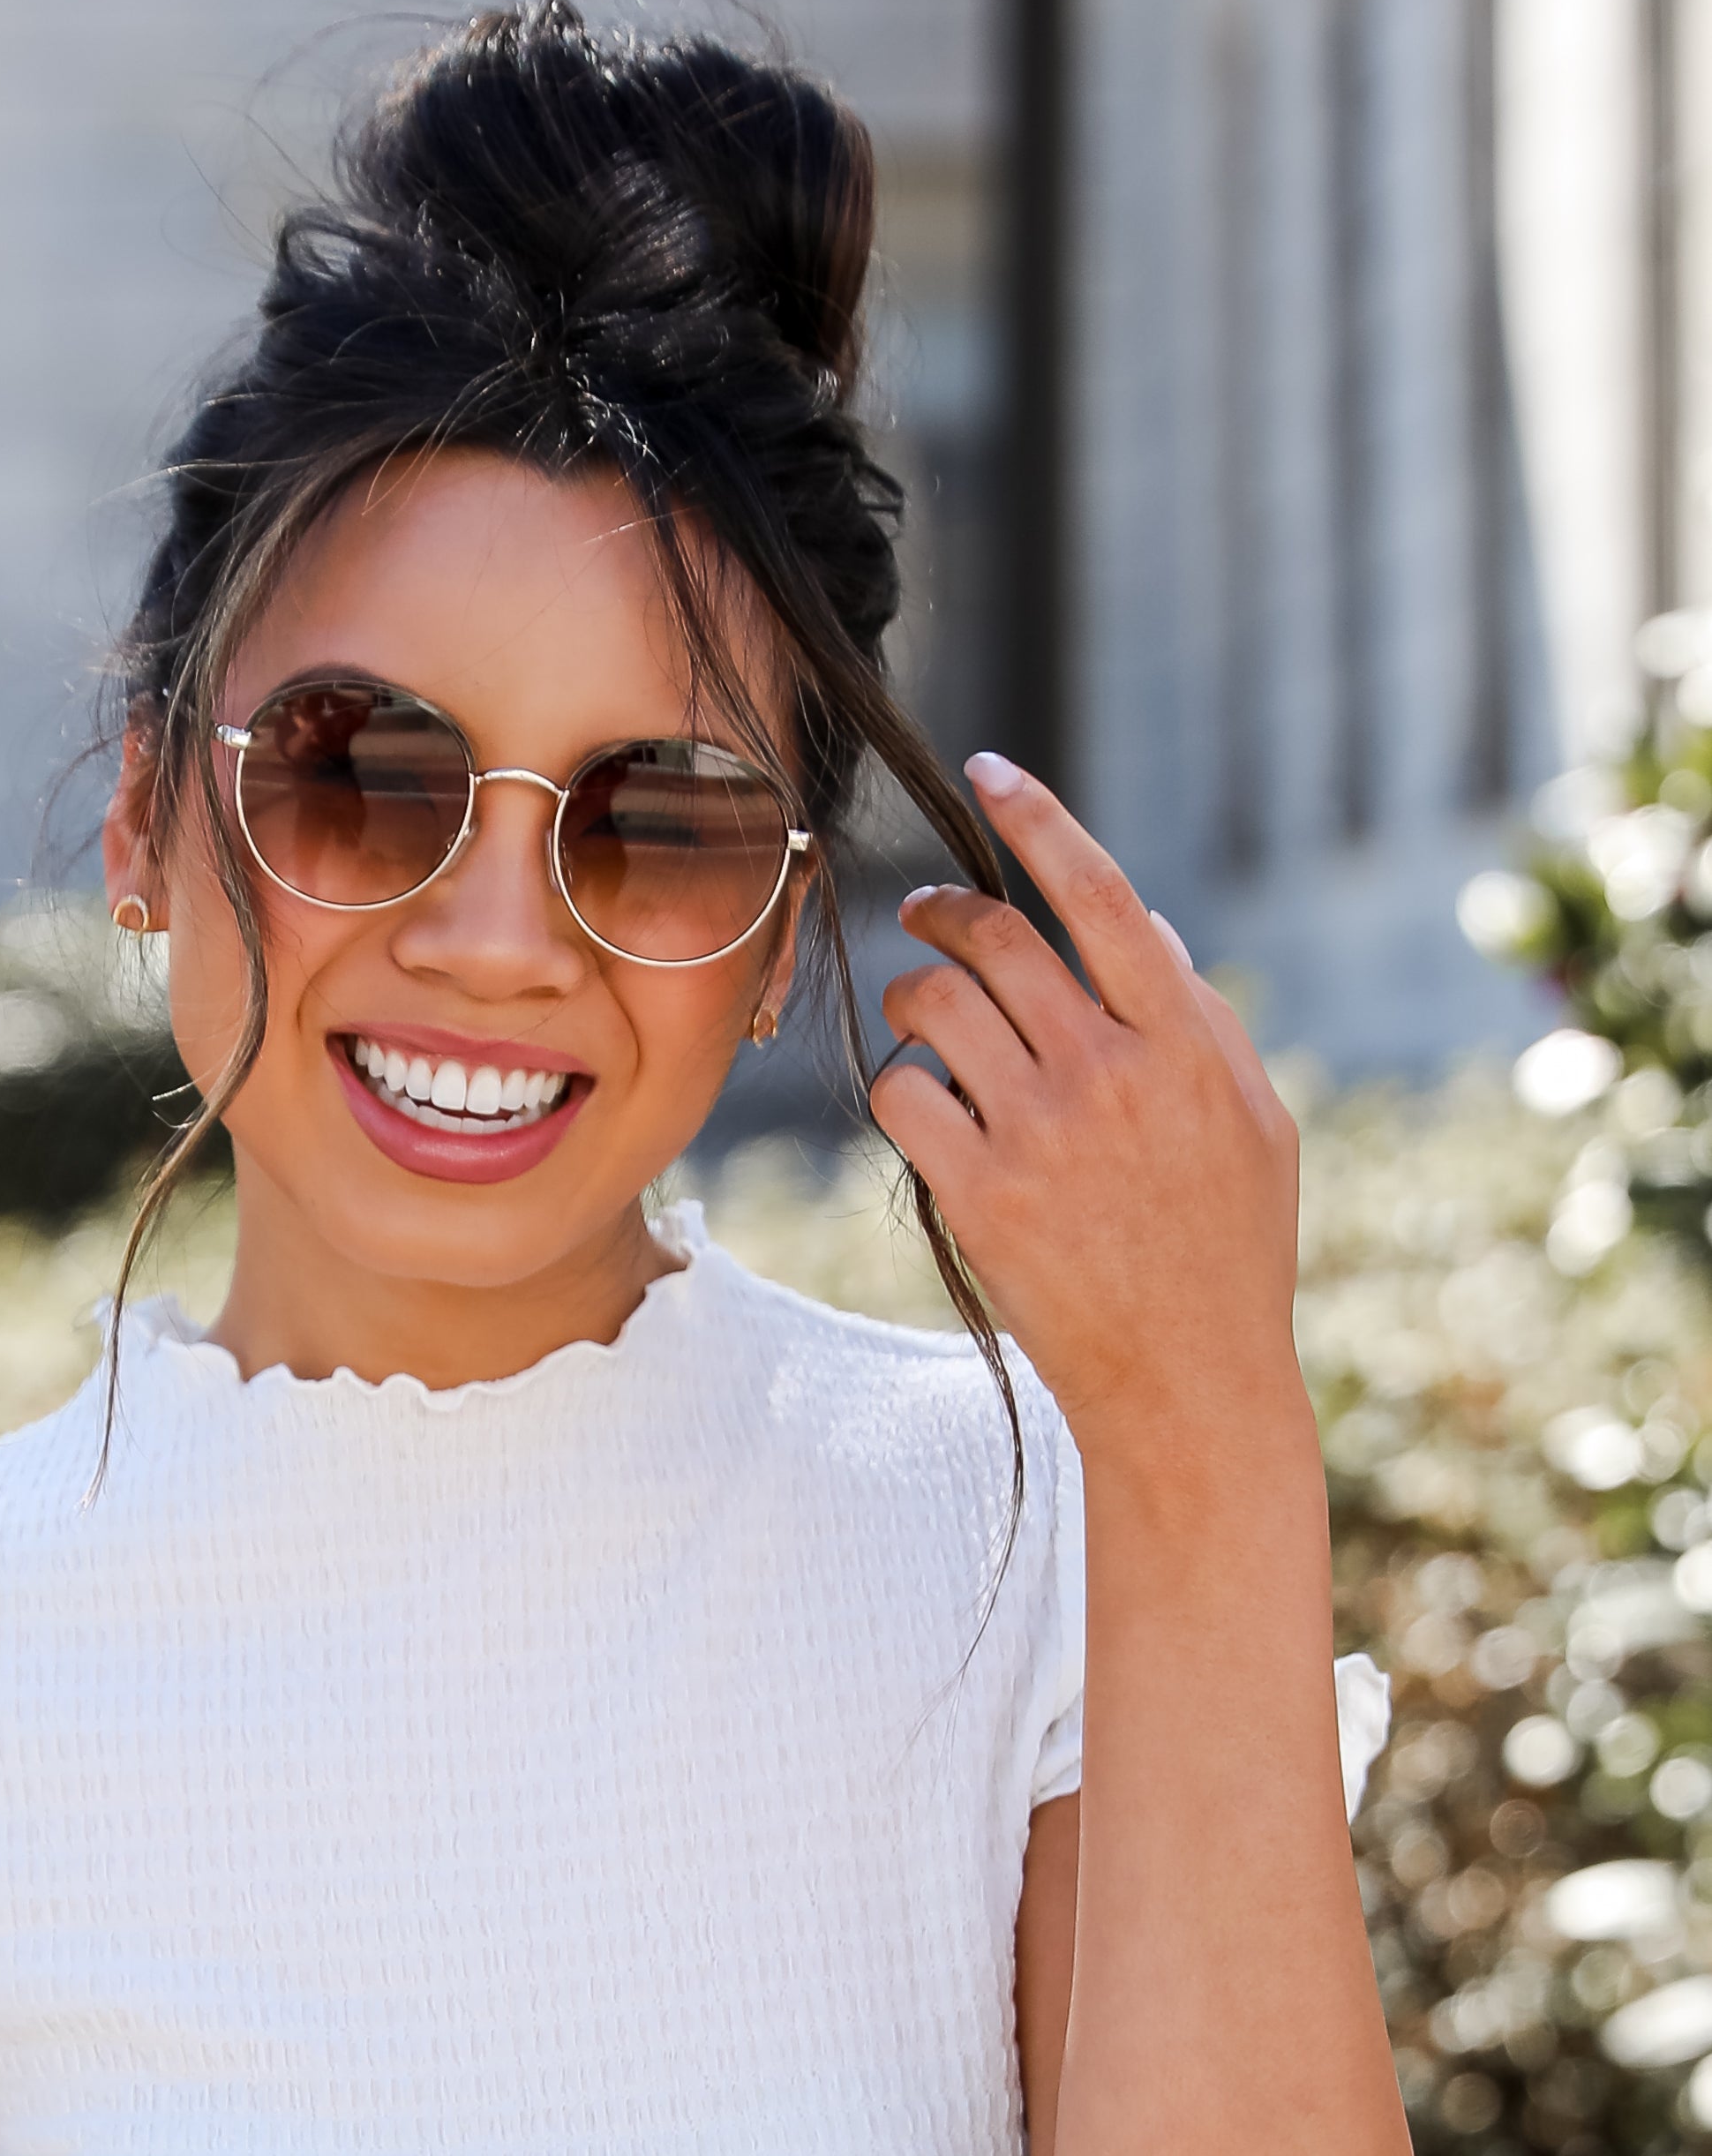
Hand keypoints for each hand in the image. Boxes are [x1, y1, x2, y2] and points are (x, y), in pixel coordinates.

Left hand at [866, 755, 1300, 1456]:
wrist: (1189, 1383)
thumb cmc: (1227, 1251)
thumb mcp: (1253, 1125)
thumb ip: (1199, 1019)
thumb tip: (1143, 924)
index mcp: (1183, 1041)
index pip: (1099, 896)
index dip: (1039, 820)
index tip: (991, 772)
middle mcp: (1111, 1072)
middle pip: (995, 940)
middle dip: (941, 914)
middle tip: (923, 919)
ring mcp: (1041, 1134)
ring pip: (935, 1008)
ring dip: (913, 1000)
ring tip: (924, 1021)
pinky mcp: (980, 1196)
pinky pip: (903, 1098)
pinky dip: (902, 1092)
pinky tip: (924, 1114)